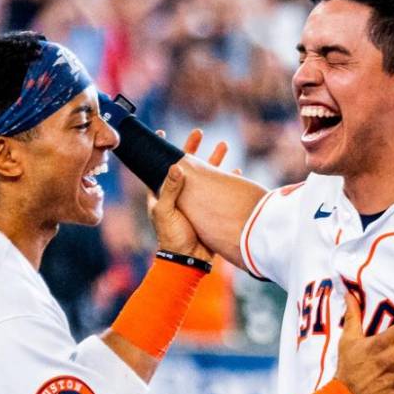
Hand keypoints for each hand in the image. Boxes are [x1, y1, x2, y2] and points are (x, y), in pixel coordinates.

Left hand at [150, 129, 227, 260]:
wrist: (188, 261)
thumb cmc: (172, 238)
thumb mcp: (166, 212)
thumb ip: (170, 190)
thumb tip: (176, 166)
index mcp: (162, 193)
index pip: (158, 166)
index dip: (160, 150)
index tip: (161, 133)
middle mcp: (178, 194)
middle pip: (185, 165)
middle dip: (192, 149)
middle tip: (199, 133)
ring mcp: (194, 201)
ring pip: (205, 175)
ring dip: (214, 160)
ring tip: (224, 145)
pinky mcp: (208, 210)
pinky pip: (219, 191)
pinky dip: (227, 181)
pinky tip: (235, 171)